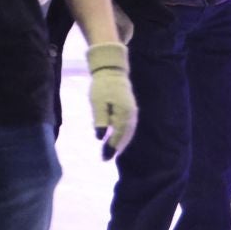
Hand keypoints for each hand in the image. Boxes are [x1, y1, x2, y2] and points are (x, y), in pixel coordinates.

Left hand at [86, 42, 136, 160]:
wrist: (112, 71)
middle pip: (125, 135)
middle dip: (116, 147)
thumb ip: (100, 119)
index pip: (118, 135)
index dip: (112, 147)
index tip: (104, 158)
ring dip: (121, 143)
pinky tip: (117, 140)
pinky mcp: (130, 110)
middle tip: (106, 158)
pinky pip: (128, 127)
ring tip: (112, 152)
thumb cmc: (102, 86)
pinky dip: (124, 135)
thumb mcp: (97, 102)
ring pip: (128, 132)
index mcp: (124, 113)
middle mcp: (131, 115)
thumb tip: (100, 137)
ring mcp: (132, 112)